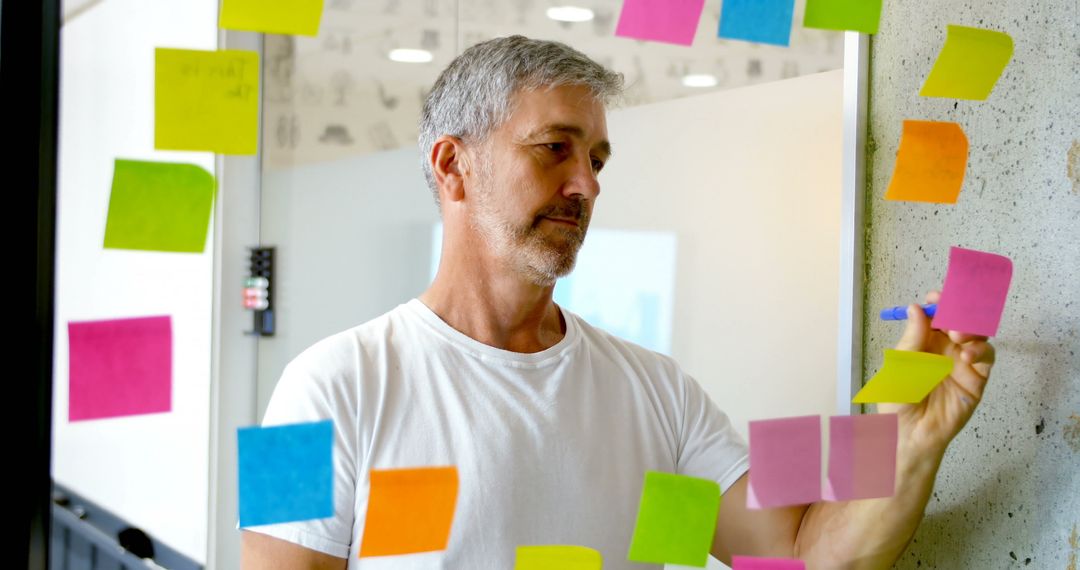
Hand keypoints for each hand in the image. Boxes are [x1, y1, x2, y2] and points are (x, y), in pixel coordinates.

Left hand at [878, 291, 995, 455]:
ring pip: (978, 334)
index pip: (937, 314)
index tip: (937, 296)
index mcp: (923, 340)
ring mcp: (962, 362)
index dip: (940, 302)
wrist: (908, 434)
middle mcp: (944, 348)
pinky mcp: (976, 379)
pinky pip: (986, 358)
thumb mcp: (898, 366)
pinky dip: (980, 351)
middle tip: (952, 315)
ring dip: (972, 328)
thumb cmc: (897, 401)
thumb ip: (911, 338)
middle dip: (960, 312)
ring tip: (958, 336)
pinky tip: (966, 355)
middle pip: (961, 319)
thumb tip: (916, 308)